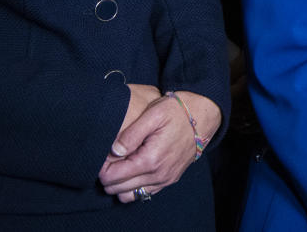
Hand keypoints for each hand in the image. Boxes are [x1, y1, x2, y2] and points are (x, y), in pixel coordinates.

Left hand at [99, 92, 220, 201]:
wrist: (204, 114)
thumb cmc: (177, 111)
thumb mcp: (153, 114)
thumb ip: (130, 134)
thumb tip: (113, 152)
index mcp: (151, 160)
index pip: (112, 177)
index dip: (102, 167)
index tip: (103, 154)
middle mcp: (158, 174)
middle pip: (118, 189)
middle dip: (108, 176)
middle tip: (109, 159)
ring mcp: (166, 179)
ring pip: (129, 195)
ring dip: (120, 184)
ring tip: (120, 164)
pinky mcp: (170, 179)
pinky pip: (144, 193)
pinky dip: (134, 186)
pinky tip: (134, 169)